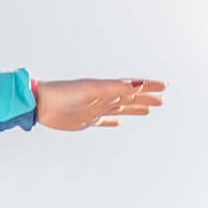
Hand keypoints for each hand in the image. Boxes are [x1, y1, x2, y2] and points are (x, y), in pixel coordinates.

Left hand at [35, 77, 165, 129]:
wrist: (42, 104)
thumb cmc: (66, 93)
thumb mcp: (93, 89)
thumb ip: (115, 88)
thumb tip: (138, 85)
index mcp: (107, 88)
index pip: (132, 86)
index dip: (148, 86)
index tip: (165, 86)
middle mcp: (103, 98)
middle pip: (129, 97)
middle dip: (146, 97)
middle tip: (163, 100)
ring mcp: (95, 109)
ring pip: (120, 108)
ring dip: (134, 108)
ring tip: (149, 109)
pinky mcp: (84, 120)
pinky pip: (103, 120)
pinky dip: (112, 121)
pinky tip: (118, 122)